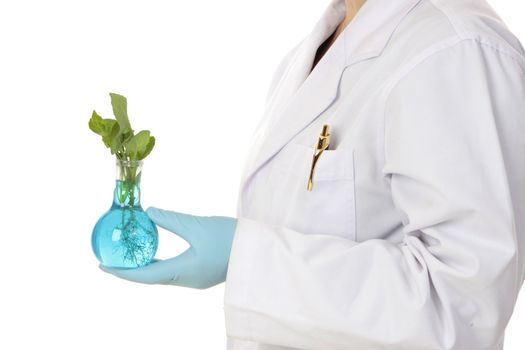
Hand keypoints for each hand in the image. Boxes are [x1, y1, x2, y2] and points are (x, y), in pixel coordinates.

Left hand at [99, 207, 236, 288]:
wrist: (259, 251)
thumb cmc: (230, 239)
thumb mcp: (197, 226)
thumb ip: (171, 219)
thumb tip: (148, 212)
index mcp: (183, 272)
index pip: (144, 276)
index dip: (121, 272)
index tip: (102, 265)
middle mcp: (186, 280)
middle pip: (150, 277)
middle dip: (129, 268)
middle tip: (112, 257)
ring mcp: (195, 278)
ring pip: (162, 274)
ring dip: (144, 265)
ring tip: (129, 253)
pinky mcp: (201, 272)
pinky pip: (173, 270)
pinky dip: (158, 262)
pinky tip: (155, 250)